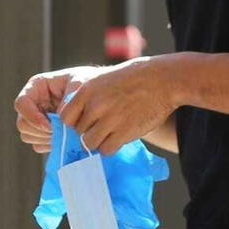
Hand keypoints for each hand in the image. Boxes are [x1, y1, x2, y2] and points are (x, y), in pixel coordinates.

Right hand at [13, 65, 104, 153]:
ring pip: (28, 136)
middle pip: (22, 124)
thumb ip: (69, 99)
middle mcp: (32, 103)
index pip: (21, 103)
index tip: (49, 125)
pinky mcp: (42, 132)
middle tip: (60, 132)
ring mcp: (35, 119)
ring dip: (45, 139)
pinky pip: (37, 145)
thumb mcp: (80, 83)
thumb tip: (59, 120)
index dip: (32, 116)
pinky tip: (64, 139)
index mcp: (36, 86)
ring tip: (65, 134)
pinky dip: (49, 145)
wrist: (98, 93)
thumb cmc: (86, 82)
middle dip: (40, 131)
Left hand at [58, 56, 179, 156]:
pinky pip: (106, 149)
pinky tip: (120, 137)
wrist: (163, 79)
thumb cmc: (133, 78)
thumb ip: (88, 97)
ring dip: (99, 141)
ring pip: (90, 143)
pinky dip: (111, 146)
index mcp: (86, 90)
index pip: (65, 118)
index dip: (75, 122)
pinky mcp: (124, 132)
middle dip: (89, 131)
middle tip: (103, 126)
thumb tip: (77, 118)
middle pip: (78, 131)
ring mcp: (110, 119)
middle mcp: (95, 105)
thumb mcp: (103, 80)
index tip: (86, 120)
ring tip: (111, 132)